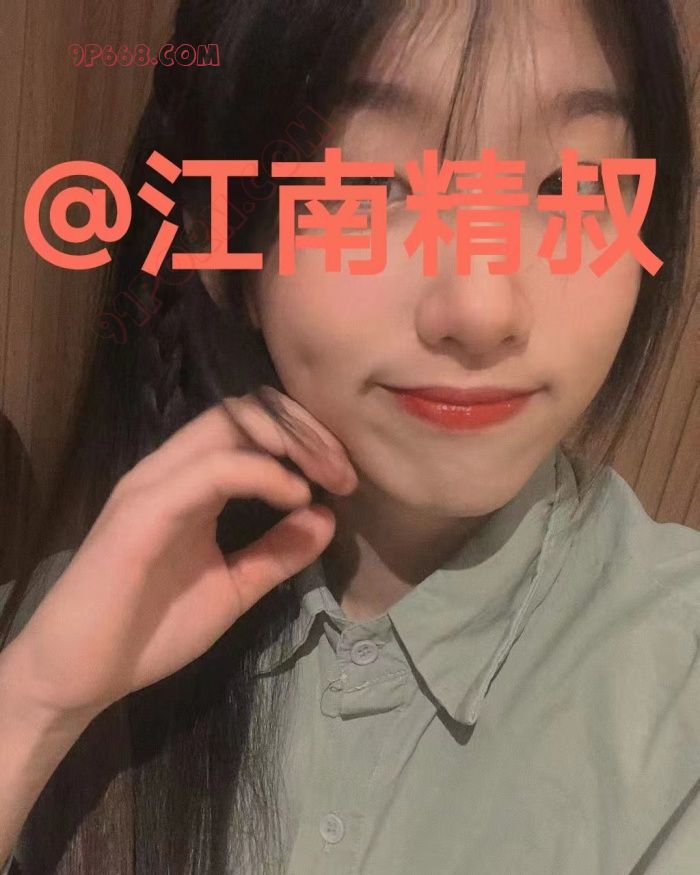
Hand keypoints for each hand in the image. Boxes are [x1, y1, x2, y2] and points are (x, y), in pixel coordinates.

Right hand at [3, 387, 357, 722]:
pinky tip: (295, 496)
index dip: (303, 437)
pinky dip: (261, 474)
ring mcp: (153, 486)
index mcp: (190, 483)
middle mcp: (170, 470)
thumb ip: (277, 552)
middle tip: (345, 468)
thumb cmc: (149, 632)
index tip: (345, 472)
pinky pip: (211, 471)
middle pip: (244, 412)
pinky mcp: (142, 512)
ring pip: (228, 426)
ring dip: (289, 443)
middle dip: (303, 430)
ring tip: (330, 476)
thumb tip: (327, 515)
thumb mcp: (234, 587)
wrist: (80, 676)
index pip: (250, 426)